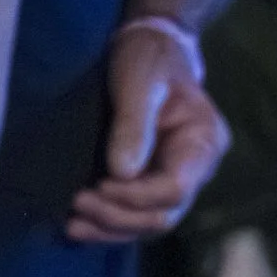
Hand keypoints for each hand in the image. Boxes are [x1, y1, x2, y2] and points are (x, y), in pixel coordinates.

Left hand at [65, 27, 230, 245]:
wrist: (148, 48)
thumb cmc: (148, 57)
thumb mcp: (139, 81)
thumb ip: (133, 125)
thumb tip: (121, 174)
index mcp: (204, 144)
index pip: (176, 190)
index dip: (137, 197)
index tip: (101, 184)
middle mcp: (196, 170)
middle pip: (163, 215)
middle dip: (119, 217)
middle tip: (78, 204)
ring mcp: (175, 180)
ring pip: (147, 223)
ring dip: (110, 228)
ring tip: (73, 225)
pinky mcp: (152, 184)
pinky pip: (134, 215)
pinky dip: (108, 223)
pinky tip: (79, 225)